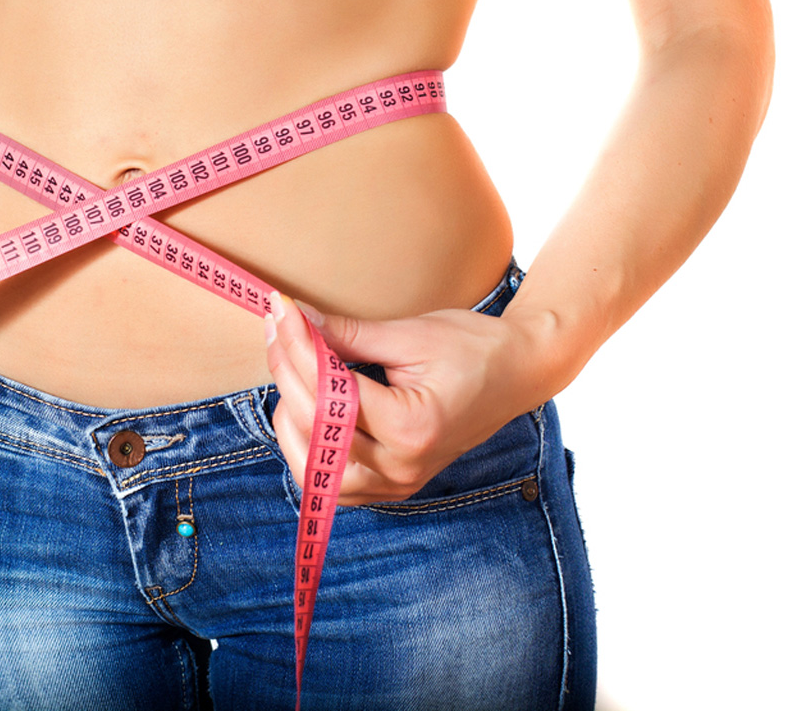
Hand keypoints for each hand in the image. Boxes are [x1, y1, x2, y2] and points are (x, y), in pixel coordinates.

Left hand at [265, 292, 546, 504]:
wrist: (520, 373)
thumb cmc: (474, 348)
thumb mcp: (410, 334)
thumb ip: (348, 334)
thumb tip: (293, 318)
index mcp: (411, 427)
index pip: (330, 391)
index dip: (297, 345)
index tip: (280, 310)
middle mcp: (401, 467)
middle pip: (314, 427)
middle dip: (287, 372)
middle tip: (277, 328)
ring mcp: (397, 484)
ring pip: (312, 467)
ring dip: (290, 417)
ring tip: (289, 366)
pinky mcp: (392, 486)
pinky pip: (332, 481)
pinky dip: (309, 447)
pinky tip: (304, 408)